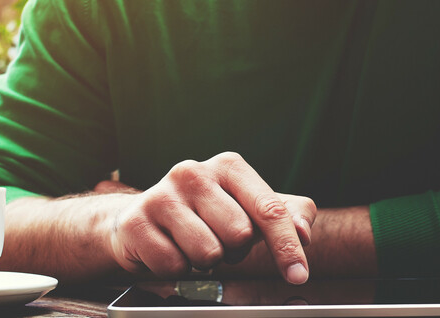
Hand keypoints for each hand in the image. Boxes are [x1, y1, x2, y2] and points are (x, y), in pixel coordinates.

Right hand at [101, 152, 316, 283]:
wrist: (142, 220)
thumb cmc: (207, 215)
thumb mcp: (251, 209)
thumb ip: (288, 215)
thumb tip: (304, 234)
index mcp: (228, 166)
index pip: (269, 209)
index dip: (287, 246)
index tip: (298, 274)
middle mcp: (193, 172)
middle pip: (239, 235)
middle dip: (234, 250)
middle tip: (219, 241)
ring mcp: (162, 195)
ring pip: (208, 253)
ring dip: (206, 262)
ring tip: (193, 245)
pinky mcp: (136, 221)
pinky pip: (174, 266)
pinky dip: (178, 270)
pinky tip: (170, 250)